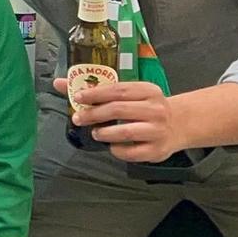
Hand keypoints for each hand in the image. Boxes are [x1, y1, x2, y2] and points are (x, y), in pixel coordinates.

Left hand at [56, 77, 178, 162]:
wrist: (178, 124)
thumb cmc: (145, 107)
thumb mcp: (129, 94)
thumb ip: (96, 90)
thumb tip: (59, 83)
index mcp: (148, 90)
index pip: (119, 89)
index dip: (96, 93)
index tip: (79, 97)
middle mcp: (156, 109)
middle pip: (119, 109)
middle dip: (95, 114)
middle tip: (79, 119)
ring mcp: (158, 130)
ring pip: (126, 132)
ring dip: (105, 133)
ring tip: (95, 133)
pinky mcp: (157, 150)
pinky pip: (132, 153)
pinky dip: (117, 150)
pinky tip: (112, 146)